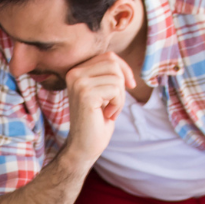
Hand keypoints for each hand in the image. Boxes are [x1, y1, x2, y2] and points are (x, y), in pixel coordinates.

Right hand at [61, 52, 136, 167]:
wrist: (84, 147)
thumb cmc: (96, 121)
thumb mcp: (102, 91)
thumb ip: (106, 74)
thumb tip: (121, 63)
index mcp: (76, 71)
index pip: (109, 56)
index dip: (124, 69)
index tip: (130, 85)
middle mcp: (74, 74)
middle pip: (114, 64)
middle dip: (122, 84)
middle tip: (115, 103)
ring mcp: (78, 83)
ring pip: (117, 78)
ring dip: (120, 98)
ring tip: (109, 111)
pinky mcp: (86, 94)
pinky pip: (116, 90)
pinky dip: (118, 104)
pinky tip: (107, 115)